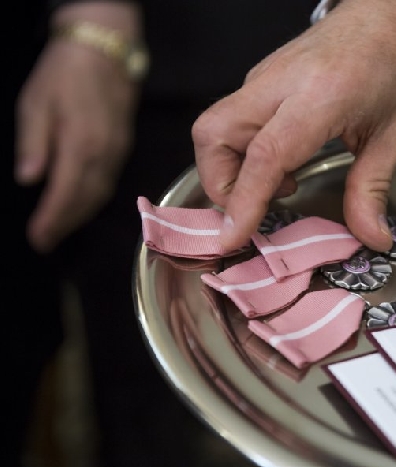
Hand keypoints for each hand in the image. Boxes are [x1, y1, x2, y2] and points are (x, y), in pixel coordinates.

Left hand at [15, 2, 141, 252]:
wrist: (105, 53)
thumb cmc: (63, 74)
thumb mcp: (36, 102)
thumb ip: (34, 142)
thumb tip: (30, 180)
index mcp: (81, 143)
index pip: (67, 192)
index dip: (52, 219)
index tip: (37, 238)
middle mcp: (105, 154)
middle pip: (87, 199)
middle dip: (65, 224)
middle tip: (45, 242)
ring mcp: (119, 152)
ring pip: (101, 194)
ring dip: (80, 215)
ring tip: (60, 229)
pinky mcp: (124, 148)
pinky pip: (109, 182)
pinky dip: (93, 200)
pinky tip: (81, 204)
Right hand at [192, 0, 395, 251]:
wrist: (385, 16)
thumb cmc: (393, 68)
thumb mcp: (393, 137)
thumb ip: (373, 190)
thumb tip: (373, 238)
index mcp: (319, 97)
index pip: (265, 153)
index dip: (244, 200)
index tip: (232, 237)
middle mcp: (279, 83)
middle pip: (214, 135)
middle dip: (220, 185)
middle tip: (254, 211)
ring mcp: (263, 78)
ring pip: (213, 127)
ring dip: (227, 170)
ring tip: (275, 188)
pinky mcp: (258, 80)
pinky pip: (230, 120)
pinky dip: (240, 153)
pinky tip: (280, 165)